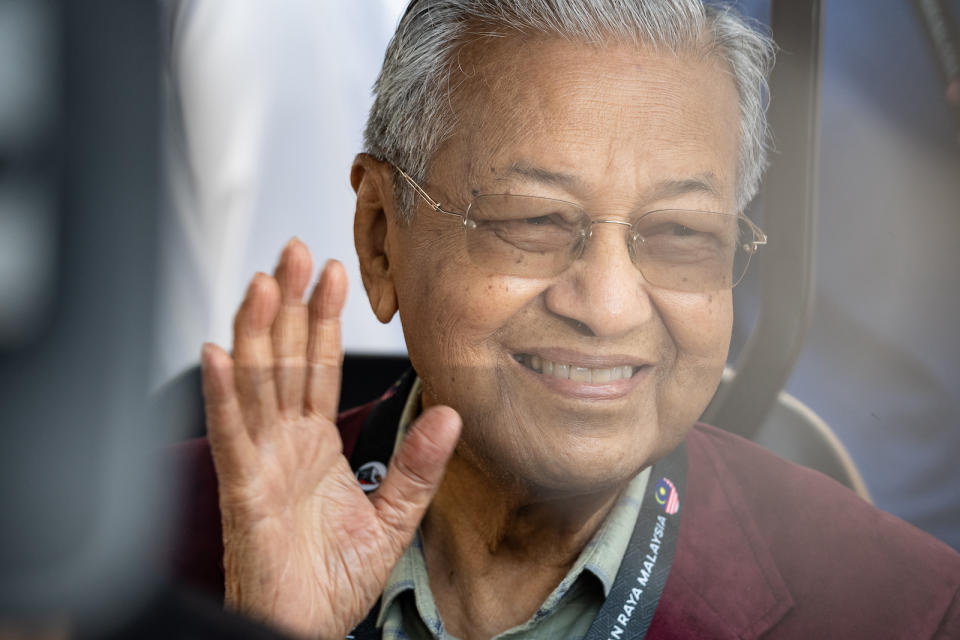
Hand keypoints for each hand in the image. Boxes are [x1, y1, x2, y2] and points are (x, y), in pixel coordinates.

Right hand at [200, 239, 460, 638]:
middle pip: (282, 360)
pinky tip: (220, 354)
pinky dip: (223, 395)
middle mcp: (283, 444)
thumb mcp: (394, 515)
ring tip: (264, 281)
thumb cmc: (332, 579)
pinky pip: (231, 436)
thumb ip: (419, 465)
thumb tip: (451, 414)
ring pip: (254, 384)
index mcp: (314, 445)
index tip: (333, 273)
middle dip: (287, 304)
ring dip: (256, 330)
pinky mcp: (244, 491)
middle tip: (294, 251)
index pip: (316, 368)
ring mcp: (260, 463)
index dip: (322, 320)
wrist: (304, 626)